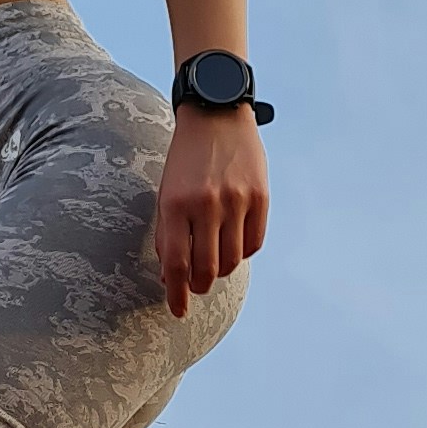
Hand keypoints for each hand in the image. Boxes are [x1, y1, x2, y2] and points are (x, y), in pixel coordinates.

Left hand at [155, 104, 269, 316]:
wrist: (216, 115)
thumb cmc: (185, 160)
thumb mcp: (166, 192)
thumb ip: (168, 234)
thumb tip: (172, 278)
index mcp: (175, 204)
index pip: (176, 264)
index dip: (176, 294)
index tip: (178, 311)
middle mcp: (206, 204)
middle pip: (206, 270)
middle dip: (200, 287)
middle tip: (197, 286)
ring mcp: (237, 200)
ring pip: (232, 261)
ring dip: (221, 271)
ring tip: (214, 262)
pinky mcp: (260, 196)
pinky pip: (254, 243)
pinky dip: (242, 252)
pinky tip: (233, 243)